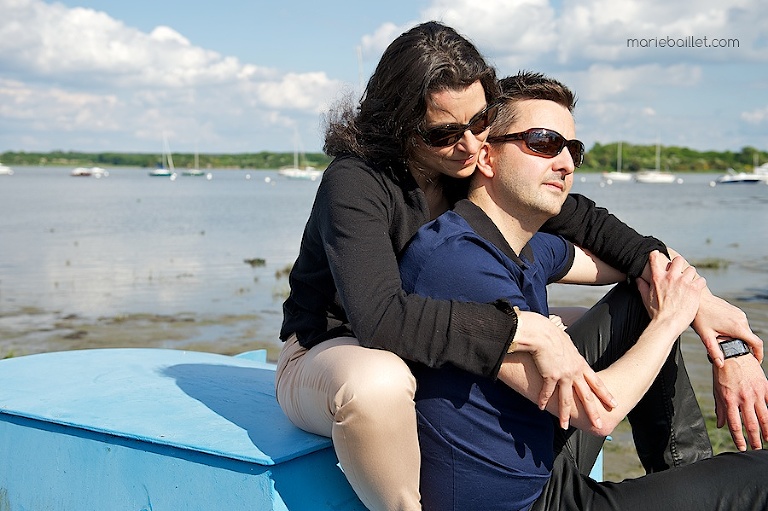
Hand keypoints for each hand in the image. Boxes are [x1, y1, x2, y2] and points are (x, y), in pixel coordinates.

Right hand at [513, 310, 615, 429]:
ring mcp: (563, 375)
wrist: (542, 334)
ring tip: (564, 426)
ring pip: (566, 399)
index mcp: (580, 364)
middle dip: (593, 412)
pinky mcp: (550, 376)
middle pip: (586, 396)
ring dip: (564, 414)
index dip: (606, 394)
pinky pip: (547, 392)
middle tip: (599, 424)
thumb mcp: (567, 343)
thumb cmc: (552, 334)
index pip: (597, 383)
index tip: (615, 404)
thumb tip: (568, 350)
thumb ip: (570, 352)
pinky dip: (543, 400)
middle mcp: (574, 372)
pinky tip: (541, 408)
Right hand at [636, 252, 704, 331]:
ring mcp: (683, 282)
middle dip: (680, 264)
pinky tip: (697, 290)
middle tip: (681, 272)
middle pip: (678, 260)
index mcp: (657, 278)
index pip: (654, 259)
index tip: (657, 253)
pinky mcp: (694, 289)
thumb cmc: (656, 313)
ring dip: (691, 275)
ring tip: (690, 283)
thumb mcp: (646, 298)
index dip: (655, 254)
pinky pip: (701, 280)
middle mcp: (670, 277)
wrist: (668, 323)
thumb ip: (642, 286)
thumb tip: (638, 279)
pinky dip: (700, 284)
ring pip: (691, 269)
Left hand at [693, 290, 763, 365]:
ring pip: (745, 331)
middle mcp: (742, 320)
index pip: (756, 343)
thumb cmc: (700, 316)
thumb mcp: (706, 336)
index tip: (756, 361)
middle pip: (750, 339)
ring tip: (726, 342)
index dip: (759, 354)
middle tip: (733, 353)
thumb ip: (714, 351)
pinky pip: (741, 324)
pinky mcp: (736, 311)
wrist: (698, 299)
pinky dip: (736, 331)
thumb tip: (720, 364)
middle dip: (745, 347)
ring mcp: (740, 314)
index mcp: (737, 327)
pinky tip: (724, 332)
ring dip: (740, 338)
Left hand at [713, 354, 767, 449]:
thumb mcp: (717, 391)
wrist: (732, 353)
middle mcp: (743, 399)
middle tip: (756, 449)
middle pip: (751, 424)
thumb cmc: (722, 373)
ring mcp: (756, 393)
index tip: (741, 448)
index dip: (738, 438)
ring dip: (767, 431)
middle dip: (755, 439)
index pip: (735, 425)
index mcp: (729, 400)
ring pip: (765, 417)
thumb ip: (720, 409)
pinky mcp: (765, 387)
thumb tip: (720, 425)